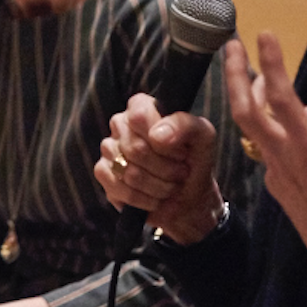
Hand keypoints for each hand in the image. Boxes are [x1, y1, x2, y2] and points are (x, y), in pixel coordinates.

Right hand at [94, 92, 225, 244]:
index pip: (140, 116)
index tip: (182, 153)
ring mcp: (108, 148)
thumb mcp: (203, 138)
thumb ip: (186, 125)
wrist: (187, 196)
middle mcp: (120, 123)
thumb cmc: (194, 162)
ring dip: (159, 187)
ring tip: (171, 187)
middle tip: (180, 174)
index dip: (164, 141)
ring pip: (130, 173)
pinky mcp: (103, 173)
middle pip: (136, 149)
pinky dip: (144, 199)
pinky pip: (120, 189)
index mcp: (142, 106)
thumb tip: (157, 136)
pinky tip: (155, 198)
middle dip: (166, 169)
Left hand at [227, 33, 306, 306]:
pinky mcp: (277, 185)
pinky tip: (291, 114)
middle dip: (236, 75)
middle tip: (231, 43)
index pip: (284, 102)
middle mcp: (288, 161)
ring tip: (257, 68)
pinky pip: (266, 145)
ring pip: (253, 128)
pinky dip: (270, 122)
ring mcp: (278, 174)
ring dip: (251, 96)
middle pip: (247, 112)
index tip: (263, 35)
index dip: (272, 65)